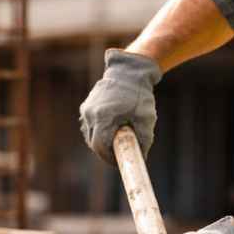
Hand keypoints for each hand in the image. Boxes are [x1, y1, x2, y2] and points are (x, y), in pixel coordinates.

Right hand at [79, 49, 161, 163]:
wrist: (128, 72)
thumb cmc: (139, 95)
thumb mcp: (146, 118)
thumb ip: (144, 139)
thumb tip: (142, 157)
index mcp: (103, 117)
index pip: (100, 146)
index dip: (109, 158)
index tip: (119, 162)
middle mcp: (91, 114)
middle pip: (94, 143)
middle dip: (105, 151)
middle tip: (119, 154)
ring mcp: (87, 109)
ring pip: (90, 135)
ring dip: (102, 141)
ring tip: (118, 139)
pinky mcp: (86, 106)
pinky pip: (90, 125)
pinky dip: (99, 131)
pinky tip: (112, 127)